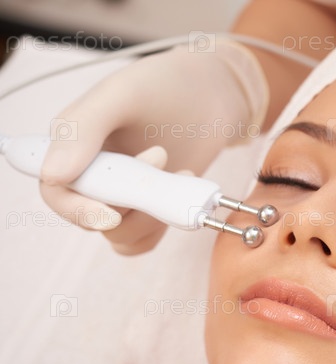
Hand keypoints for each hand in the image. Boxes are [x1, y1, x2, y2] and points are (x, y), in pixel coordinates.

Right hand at [38, 40, 267, 249]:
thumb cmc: (166, 84)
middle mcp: (90, 172)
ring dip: (153, 213)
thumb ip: (83, 130)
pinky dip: (164, 224)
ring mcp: (121, 192)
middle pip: (91, 217)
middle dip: (131, 200)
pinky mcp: (148, 206)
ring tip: (180, 171)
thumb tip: (53, 176)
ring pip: (119, 234)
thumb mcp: (122, 95)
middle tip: (161, 155)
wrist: (214, 91)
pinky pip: (144, 239)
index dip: (80, 210)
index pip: (56, 192)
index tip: (114, 214)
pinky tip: (183, 190)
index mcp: (70, 143)